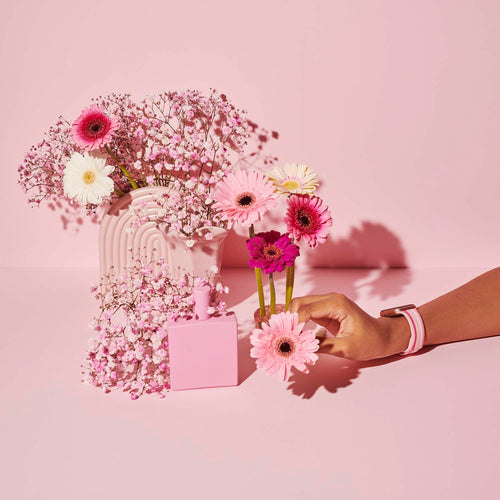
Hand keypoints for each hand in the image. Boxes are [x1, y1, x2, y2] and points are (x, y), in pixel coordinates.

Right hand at [289, 293, 410, 360]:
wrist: (384, 337)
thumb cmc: (370, 341)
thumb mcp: (346, 348)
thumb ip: (322, 346)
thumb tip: (299, 347)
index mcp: (337, 304)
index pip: (306, 309)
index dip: (294, 323)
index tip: (287, 338)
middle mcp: (330, 299)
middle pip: (299, 303)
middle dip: (290, 319)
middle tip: (285, 338)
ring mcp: (327, 304)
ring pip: (300, 306)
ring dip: (293, 320)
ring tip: (289, 337)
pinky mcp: (325, 311)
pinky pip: (306, 313)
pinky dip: (298, 322)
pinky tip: (296, 335)